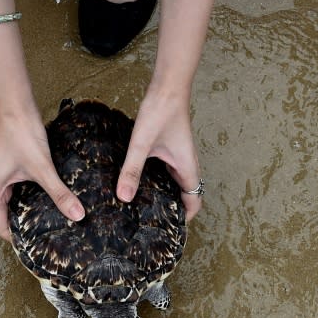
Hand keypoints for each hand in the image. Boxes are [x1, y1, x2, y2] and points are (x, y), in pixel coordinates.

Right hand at [0, 107, 84, 240]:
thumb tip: (77, 214)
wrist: (15, 107)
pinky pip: (19, 191)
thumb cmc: (21, 135)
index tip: (36, 250)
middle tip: (47, 240)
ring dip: (29, 212)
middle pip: (7, 217)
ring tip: (50, 224)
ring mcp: (0, 177)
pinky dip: (31, 198)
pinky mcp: (9, 169)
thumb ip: (59, 194)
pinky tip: (49, 201)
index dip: (18, 241)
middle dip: (25, 228)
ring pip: (14, 204)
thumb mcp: (42, 169)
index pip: (1, 228)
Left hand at [116, 91, 202, 220]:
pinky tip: (138, 181)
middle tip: (151, 224)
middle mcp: (186, 164)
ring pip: (175, 183)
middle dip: (172, 210)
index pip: (194, 202)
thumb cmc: (160, 112)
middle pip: (185, 195)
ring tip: (143, 208)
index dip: (185, 219)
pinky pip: (167, 171)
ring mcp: (179, 156)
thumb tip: (123, 197)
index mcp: (187, 168)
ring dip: (164, 195)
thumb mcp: (142, 144)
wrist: (167, 86)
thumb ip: (132, 170)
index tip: (169, 231)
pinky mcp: (170, 148)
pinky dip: (158, 180)